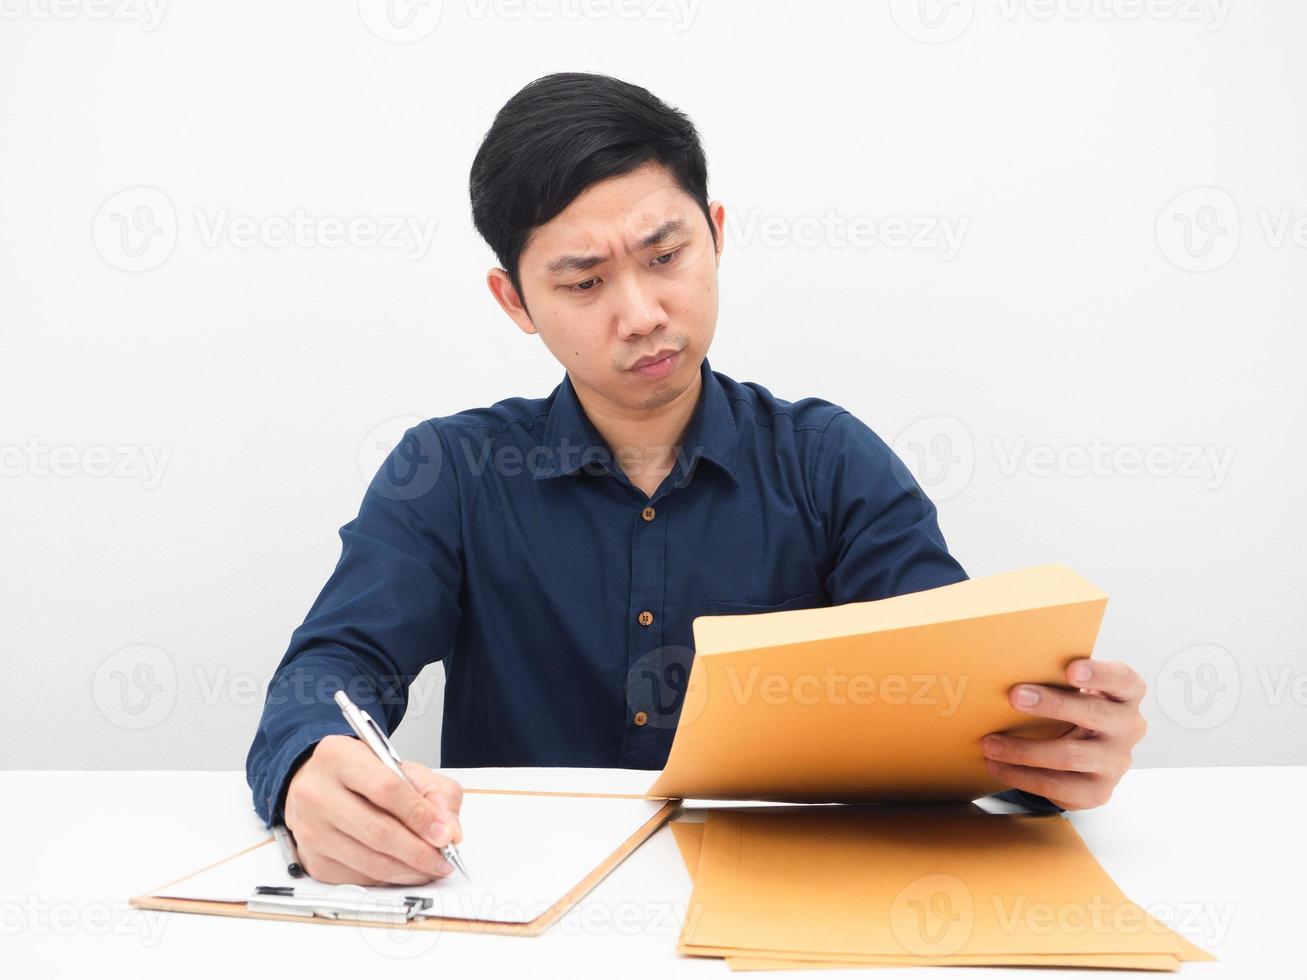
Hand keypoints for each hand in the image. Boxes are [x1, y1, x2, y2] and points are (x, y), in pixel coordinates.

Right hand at [283, 734, 463, 884]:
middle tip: (443, 860)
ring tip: (430, 868)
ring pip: (368, 860)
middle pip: (377, 831)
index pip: (386, 789)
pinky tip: (404, 870)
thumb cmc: (362, 774)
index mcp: (339, 757)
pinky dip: (387, 878)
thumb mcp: (401, 767)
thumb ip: (435, 793)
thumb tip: (449, 831)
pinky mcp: (311, 859)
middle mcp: (316, 793)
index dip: (420, 816)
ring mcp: (310, 829)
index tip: (445, 834)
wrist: (318, 783)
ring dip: (407, 870)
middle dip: (418, 851)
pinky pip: (357, 877)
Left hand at [981, 659, 1147, 809]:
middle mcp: (1128, 728)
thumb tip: (1007, 668)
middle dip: (1051, 704)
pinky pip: (1057, 785)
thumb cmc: (1073, 711)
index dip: (1099, 673)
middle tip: (1014, 697)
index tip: (1071, 669)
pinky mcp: (1098, 791)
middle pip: (1093, 713)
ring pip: (1069, 755)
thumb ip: (1057, 679)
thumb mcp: (1075, 692)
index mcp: (1125, 695)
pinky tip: (998, 766)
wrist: (1085, 758)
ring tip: (990, 743)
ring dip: (1024, 749)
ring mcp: (1116, 762)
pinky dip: (1022, 775)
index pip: (1123, 679)